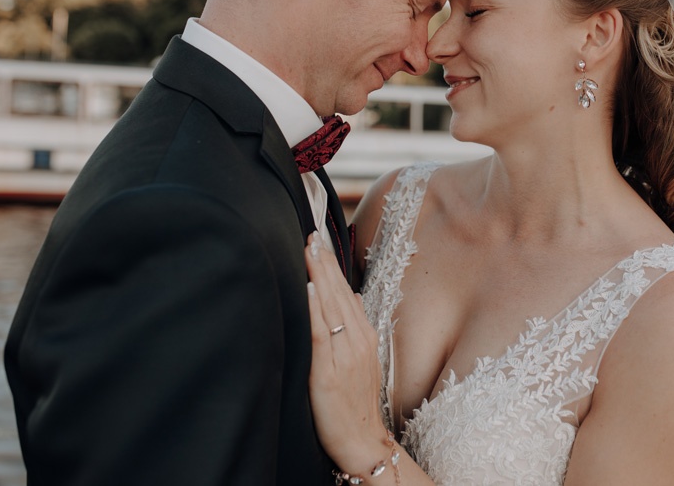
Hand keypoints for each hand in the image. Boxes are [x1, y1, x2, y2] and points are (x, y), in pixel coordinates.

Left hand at [304, 233, 387, 473]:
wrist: (363, 441)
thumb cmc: (356, 402)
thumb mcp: (361, 360)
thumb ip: (353, 328)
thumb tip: (347, 296)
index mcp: (364, 335)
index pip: (345, 291)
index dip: (331, 265)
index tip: (319, 240)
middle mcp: (358, 339)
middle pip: (338, 292)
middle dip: (323, 261)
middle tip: (311, 233)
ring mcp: (345, 355)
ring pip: (330, 306)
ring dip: (318, 275)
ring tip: (308, 249)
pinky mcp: (329, 372)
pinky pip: (322, 334)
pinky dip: (315, 309)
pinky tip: (309, 288)